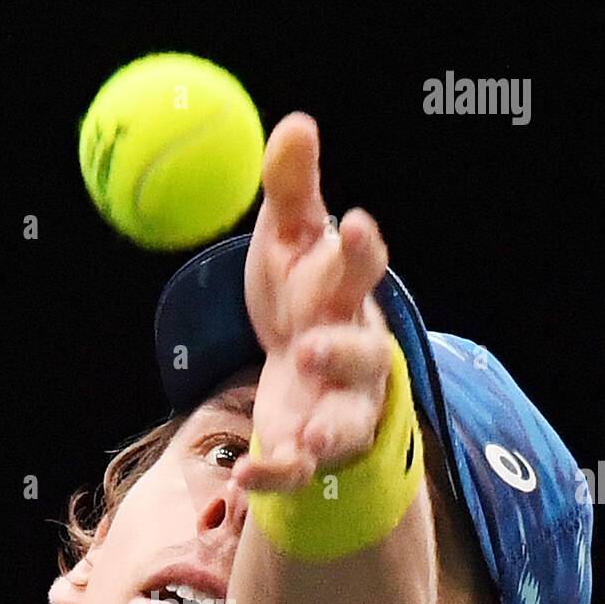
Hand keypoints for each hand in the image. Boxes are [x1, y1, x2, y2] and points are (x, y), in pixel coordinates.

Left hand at [234, 113, 393, 494]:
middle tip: (312, 345)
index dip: (360, 252)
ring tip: (307, 434)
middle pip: (362, 353)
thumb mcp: (288, 242)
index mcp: (347, 294)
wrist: (306, 371)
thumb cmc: (301, 296)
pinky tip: (242, 480)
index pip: (362, 269)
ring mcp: (339, 408)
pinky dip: (275, 477)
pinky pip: (299, 470)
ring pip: (345, 423)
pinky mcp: (313, 451)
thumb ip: (291, 190)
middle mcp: (354, 353)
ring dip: (327, 428)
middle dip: (342, 350)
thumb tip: (295, 122)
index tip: (353, 226)